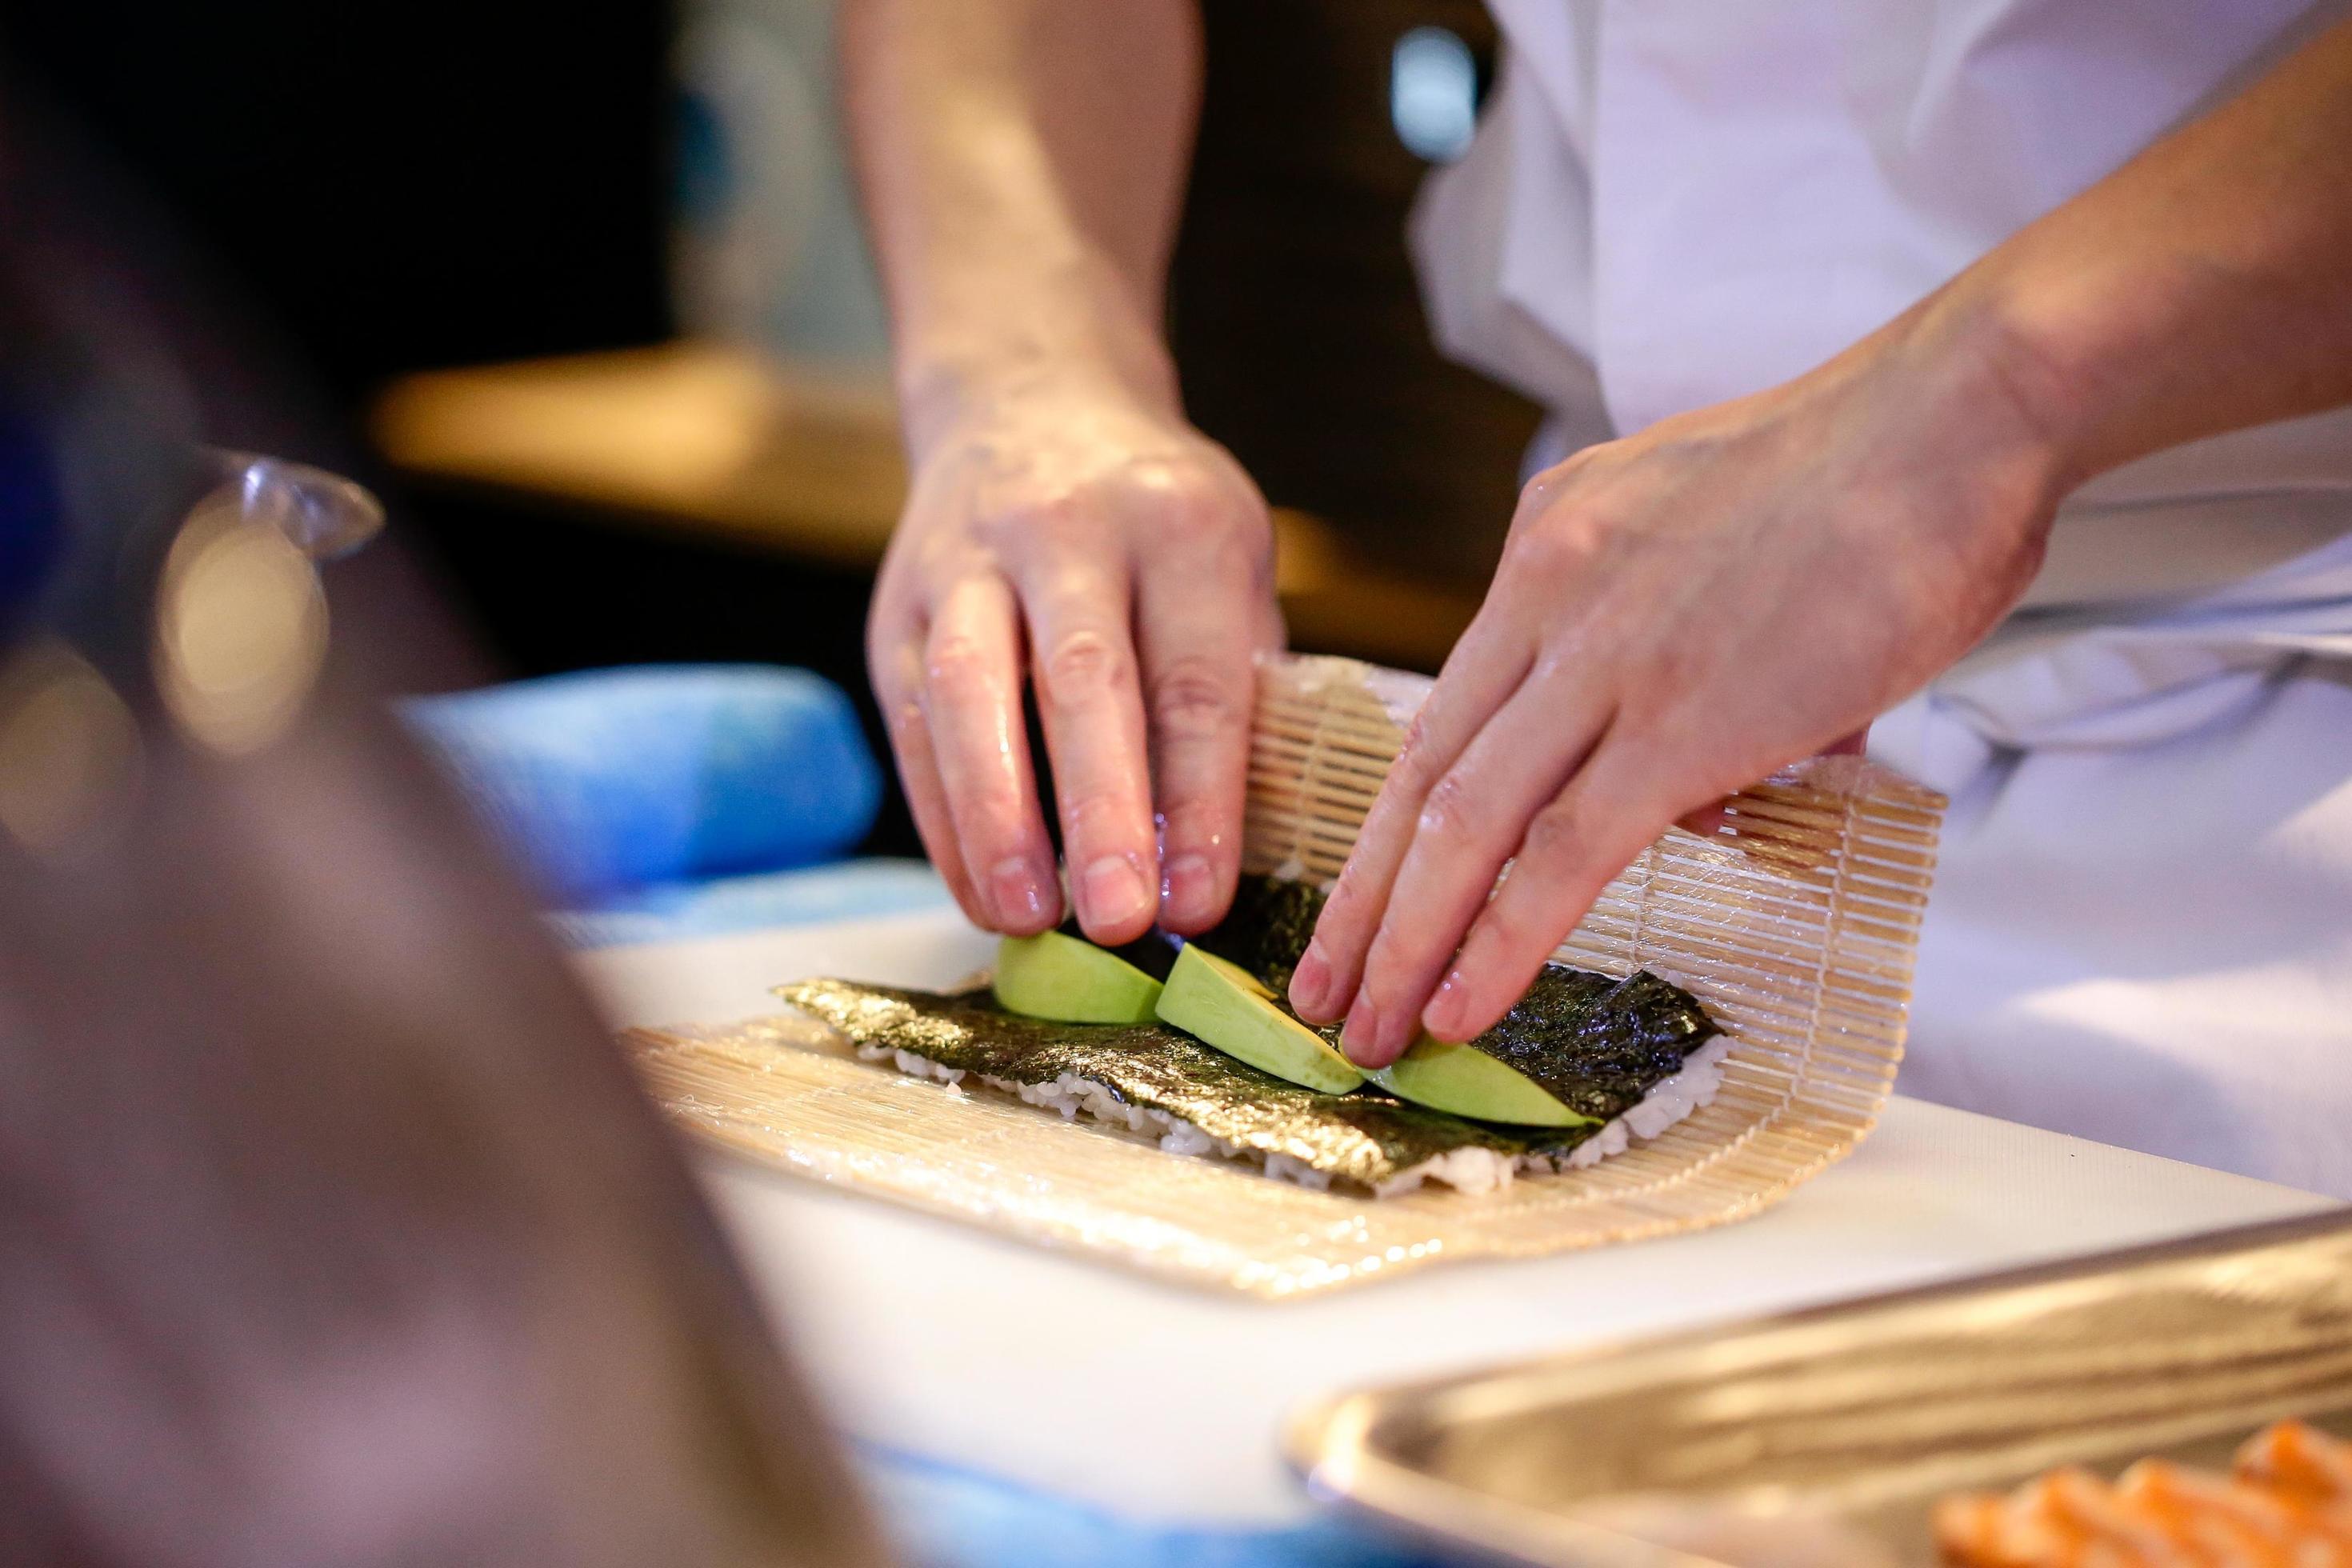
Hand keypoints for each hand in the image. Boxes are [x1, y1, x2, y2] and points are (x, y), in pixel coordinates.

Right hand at [869, 378, 1281, 943]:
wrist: (1030, 401)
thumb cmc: (1156, 522)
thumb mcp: (1230, 565)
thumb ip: (1238, 686)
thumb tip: (1225, 852)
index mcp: (1181, 525)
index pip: (1195, 677)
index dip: (1200, 798)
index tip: (1203, 900)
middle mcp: (1071, 530)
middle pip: (1083, 680)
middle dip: (1100, 810)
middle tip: (1119, 920)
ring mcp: (970, 560)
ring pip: (972, 693)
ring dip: (997, 819)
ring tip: (1024, 917)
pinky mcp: (900, 603)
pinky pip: (915, 719)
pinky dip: (944, 816)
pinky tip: (977, 891)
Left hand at [1286, 309, 2066, 1063]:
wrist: (1964, 412)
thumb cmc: (1881, 474)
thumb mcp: (1718, 537)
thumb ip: (1679, 656)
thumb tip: (1696, 789)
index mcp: (1550, 543)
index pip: (1447, 709)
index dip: (1393, 821)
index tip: (1363, 898)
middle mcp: (1547, 595)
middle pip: (1423, 774)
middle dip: (1363, 900)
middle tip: (1318, 993)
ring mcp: (1605, 659)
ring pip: (1464, 824)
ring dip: (1405, 942)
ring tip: (1365, 1033)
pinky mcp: (1680, 723)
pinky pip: (1561, 856)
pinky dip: (1497, 942)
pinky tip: (1457, 1008)